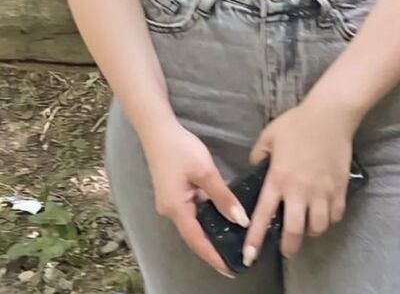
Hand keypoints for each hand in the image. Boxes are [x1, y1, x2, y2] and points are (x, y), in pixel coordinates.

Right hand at [142, 120, 250, 278]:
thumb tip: (241, 220)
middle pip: (194, 235)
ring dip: (210, 231)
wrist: (158, 130)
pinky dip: (205, 216)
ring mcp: (170, 202)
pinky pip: (191, 211)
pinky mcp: (172, 193)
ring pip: (193, 222)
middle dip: (213, 248)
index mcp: (177, 209)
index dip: (214, 257)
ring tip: (231, 240)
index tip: (230, 270)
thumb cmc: (180, 149)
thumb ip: (223, 197)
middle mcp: (170, 210)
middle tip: (234, 257)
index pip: (197, 241)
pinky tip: (220, 214)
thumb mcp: (205, 171)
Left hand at [242, 100, 353, 264]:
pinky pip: (335, 216)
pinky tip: (324, 212)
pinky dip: (329, 219)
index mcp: (278, 179)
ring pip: (317, 228)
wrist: (330, 115)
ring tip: (307, 225)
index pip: (263, 216)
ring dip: (311, 231)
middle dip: (289, 247)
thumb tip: (256, 167)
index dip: (255, 239)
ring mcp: (322, 192)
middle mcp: (299, 191)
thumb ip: (258, 155)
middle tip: (286, 248)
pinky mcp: (339, 189)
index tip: (249, 257)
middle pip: (294, 233)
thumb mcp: (269, 135)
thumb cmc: (297, 123)